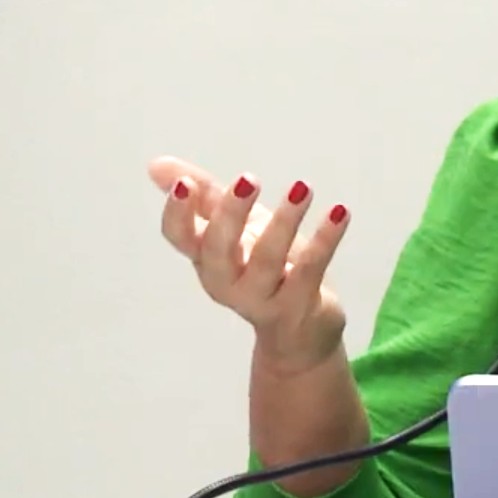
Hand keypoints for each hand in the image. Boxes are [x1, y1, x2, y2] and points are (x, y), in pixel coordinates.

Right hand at [148, 157, 351, 374]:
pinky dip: (326, 239)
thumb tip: (156, 165)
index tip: (185, 184)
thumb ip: (202, 197)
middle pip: (219, 251)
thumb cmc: (262, 270)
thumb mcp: (234, 229)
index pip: (180, 239)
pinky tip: (340, 211)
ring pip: (268, 260)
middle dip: (230, 215)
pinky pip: (311, 269)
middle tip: (248, 180)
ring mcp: (263, 297)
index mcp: (206, 260)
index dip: (177, 214)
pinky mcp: (299, 304)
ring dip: (284, 222)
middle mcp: (227, 281)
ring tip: (302, 187)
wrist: (299, 332)